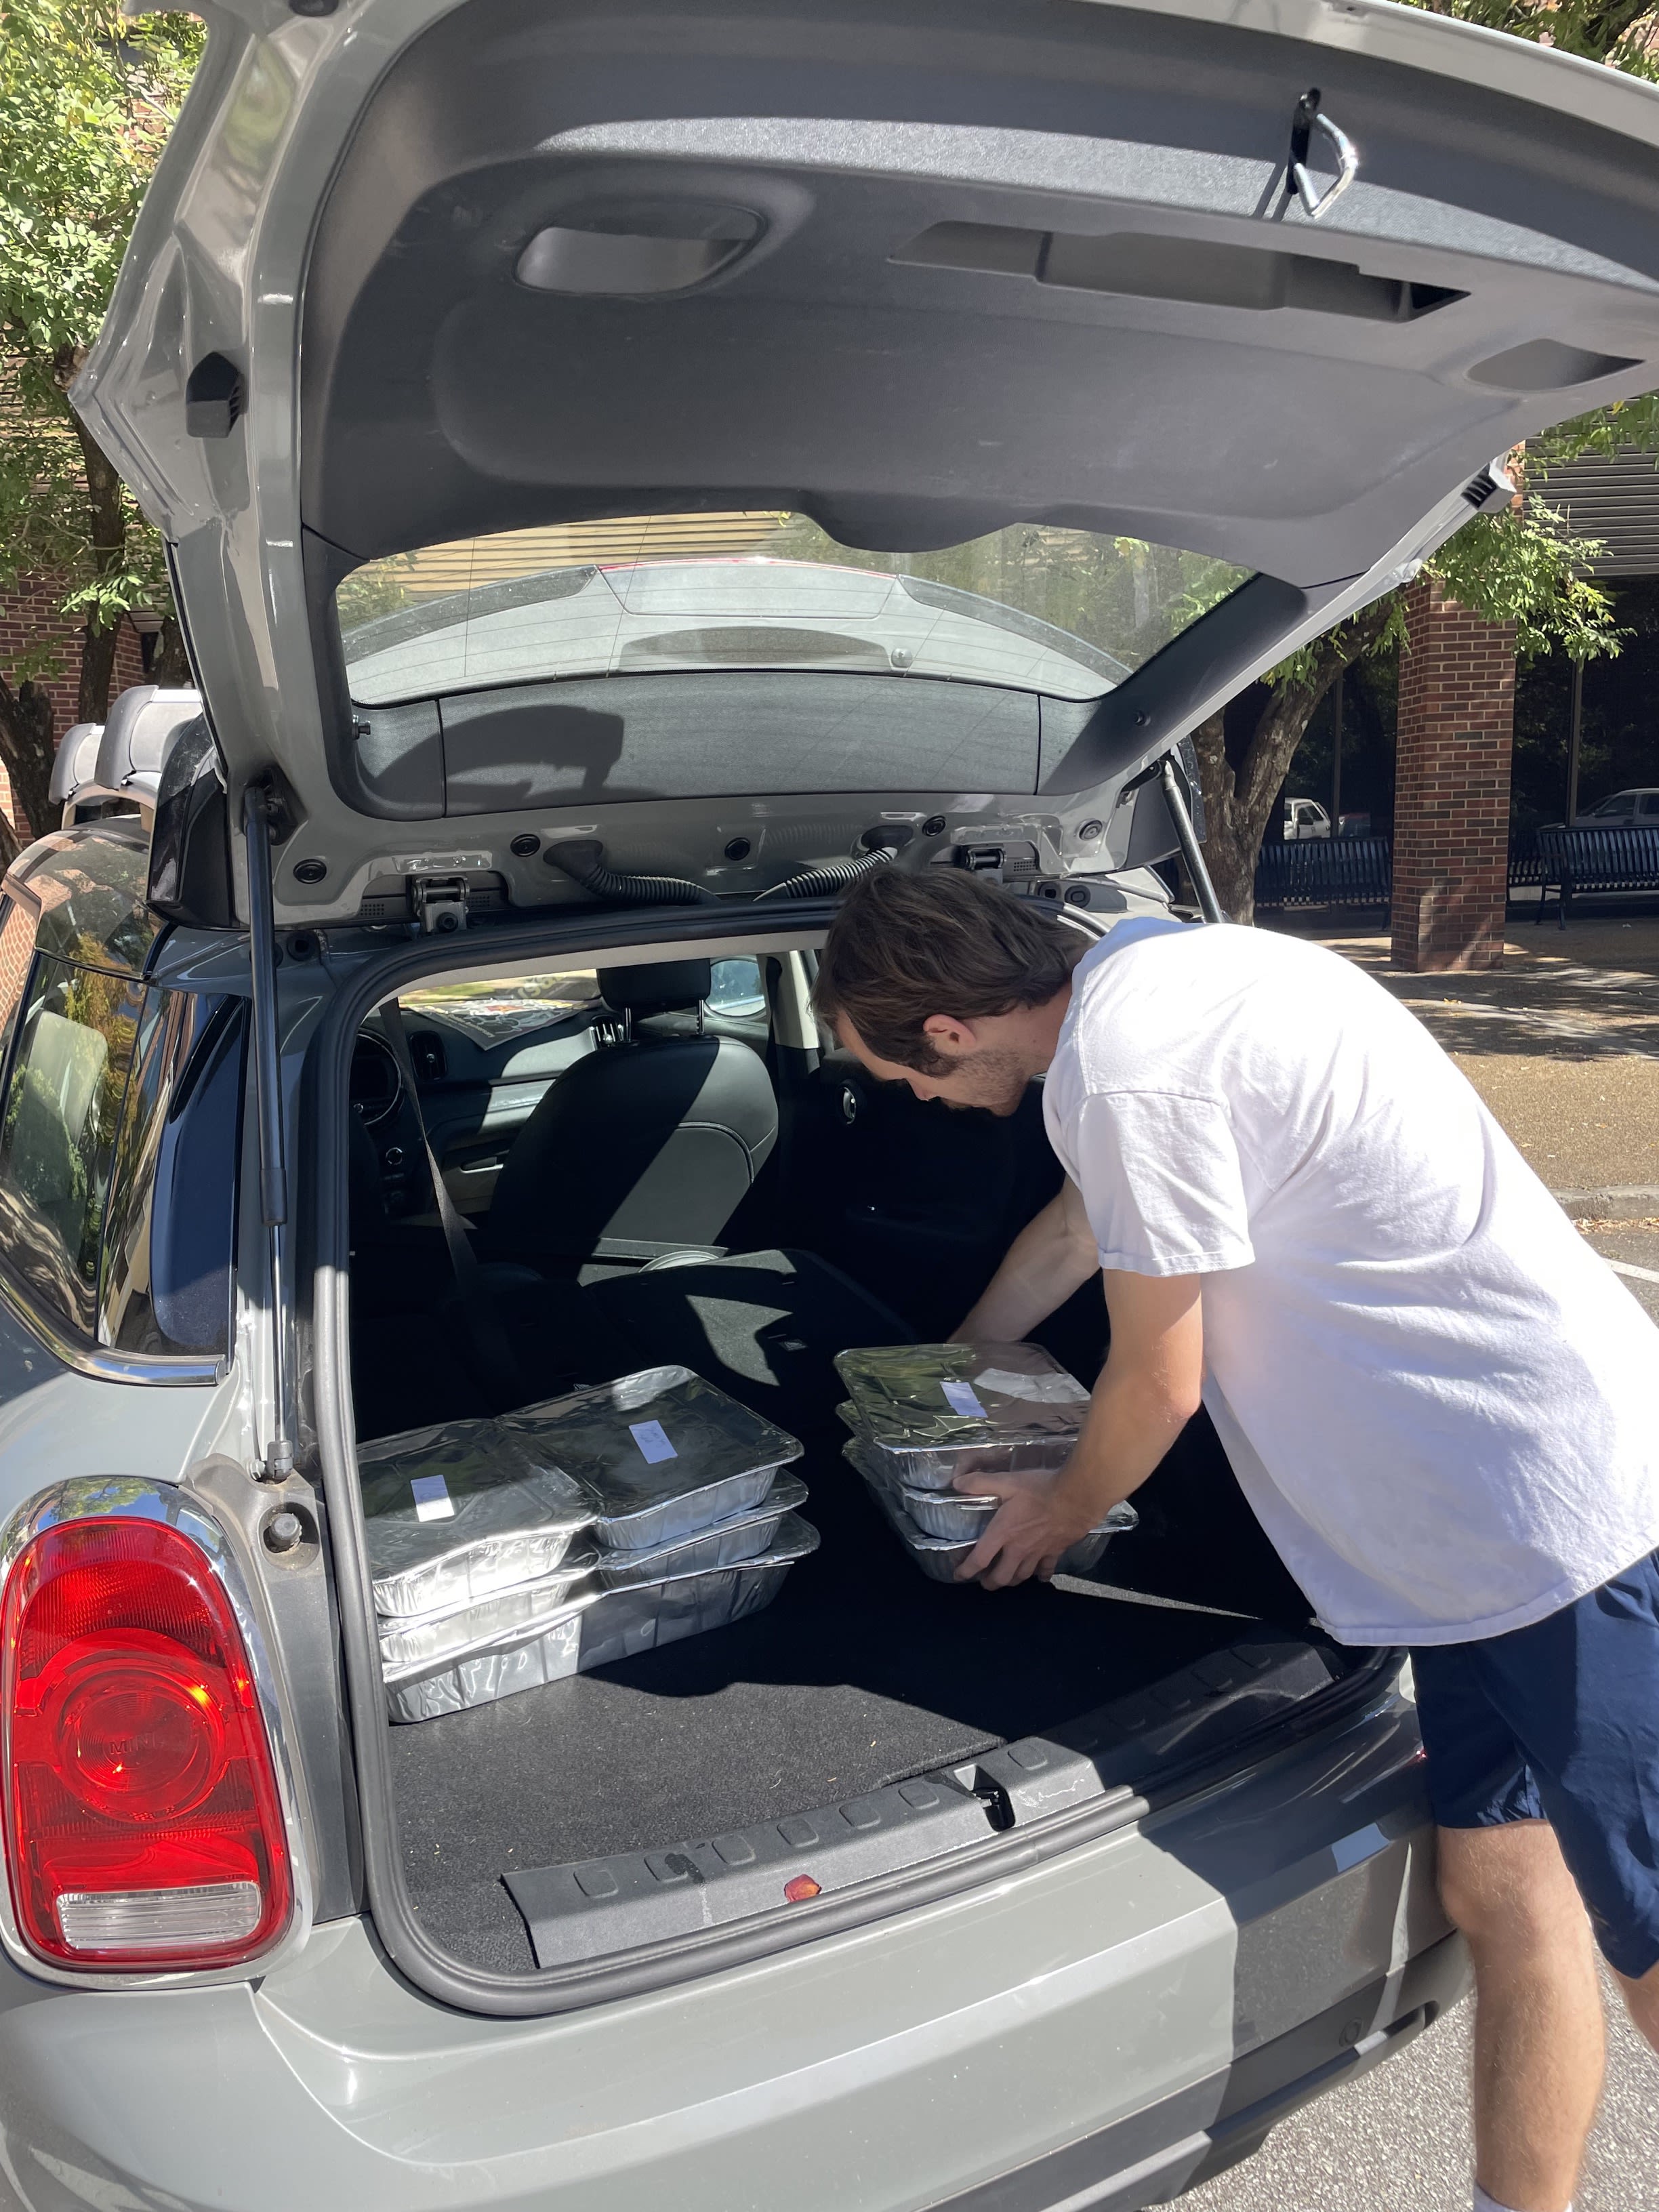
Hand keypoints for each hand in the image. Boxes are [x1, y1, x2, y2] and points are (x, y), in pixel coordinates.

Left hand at [954, 1472, 1094, 1589]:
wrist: (1077, 1496)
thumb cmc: (1040, 1489)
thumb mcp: (1008, 1481)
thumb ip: (981, 1482)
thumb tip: (956, 1483)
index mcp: (1002, 1533)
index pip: (979, 1559)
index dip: (966, 1571)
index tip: (958, 1576)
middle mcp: (1018, 1549)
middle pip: (1001, 1577)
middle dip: (989, 1582)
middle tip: (983, 1581)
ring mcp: (1038, 1553)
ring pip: (1021, 1576)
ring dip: (1011, 1581)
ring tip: (1005, 1580)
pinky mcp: (1055, 1552)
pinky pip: (1046, 1570)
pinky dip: (1041, 1576)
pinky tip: (1040, 1578)